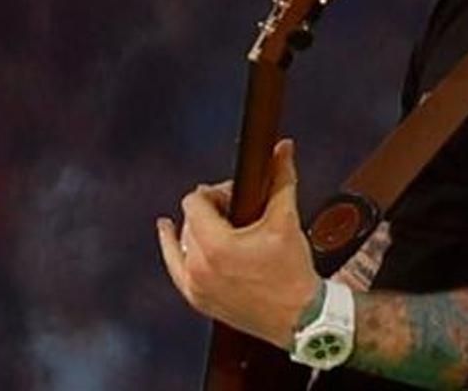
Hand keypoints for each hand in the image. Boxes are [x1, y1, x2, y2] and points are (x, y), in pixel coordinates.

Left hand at [156, 138, 321, 348]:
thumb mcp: (285, 221)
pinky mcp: (198, 300)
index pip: (195, 202)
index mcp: (215, 246)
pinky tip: (166, 231)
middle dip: (210, 211)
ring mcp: (195, 286)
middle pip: (189, 220)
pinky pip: (175, 268)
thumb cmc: (293, 273)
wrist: (300, 319)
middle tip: (234, 212)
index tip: (233, 197)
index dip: (214, 193)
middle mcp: (198, 267)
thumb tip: (283, 148)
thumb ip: (281, 180)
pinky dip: (171, 248)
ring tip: (213, 223)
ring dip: (195, 229)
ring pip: (181, 241)